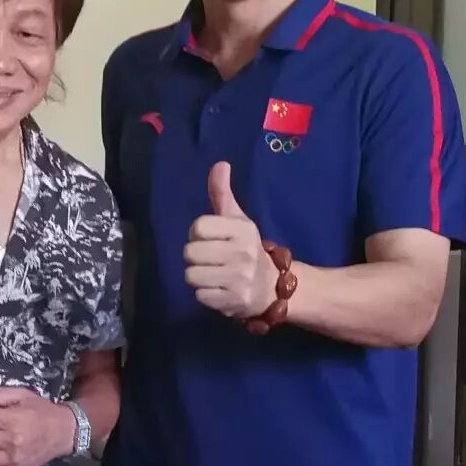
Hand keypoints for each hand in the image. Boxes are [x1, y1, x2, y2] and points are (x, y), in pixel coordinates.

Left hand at [183, 161, 277, 318]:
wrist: (275, 288)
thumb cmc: (247, 249)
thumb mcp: (237, 219)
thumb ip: (222, 193)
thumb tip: (220, 164)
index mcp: (242, 229)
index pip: (198, 227)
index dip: (197, 234)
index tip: (210, 239)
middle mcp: (243, 253)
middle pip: (190, 253)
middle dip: (195, 257)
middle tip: (211, 260)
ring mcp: (240, 279)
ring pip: (191, 275)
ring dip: (198, 277)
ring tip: (213, 275)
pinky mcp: (234, 302)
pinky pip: (200, 296)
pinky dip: (205, 295)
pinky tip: (219, 290)